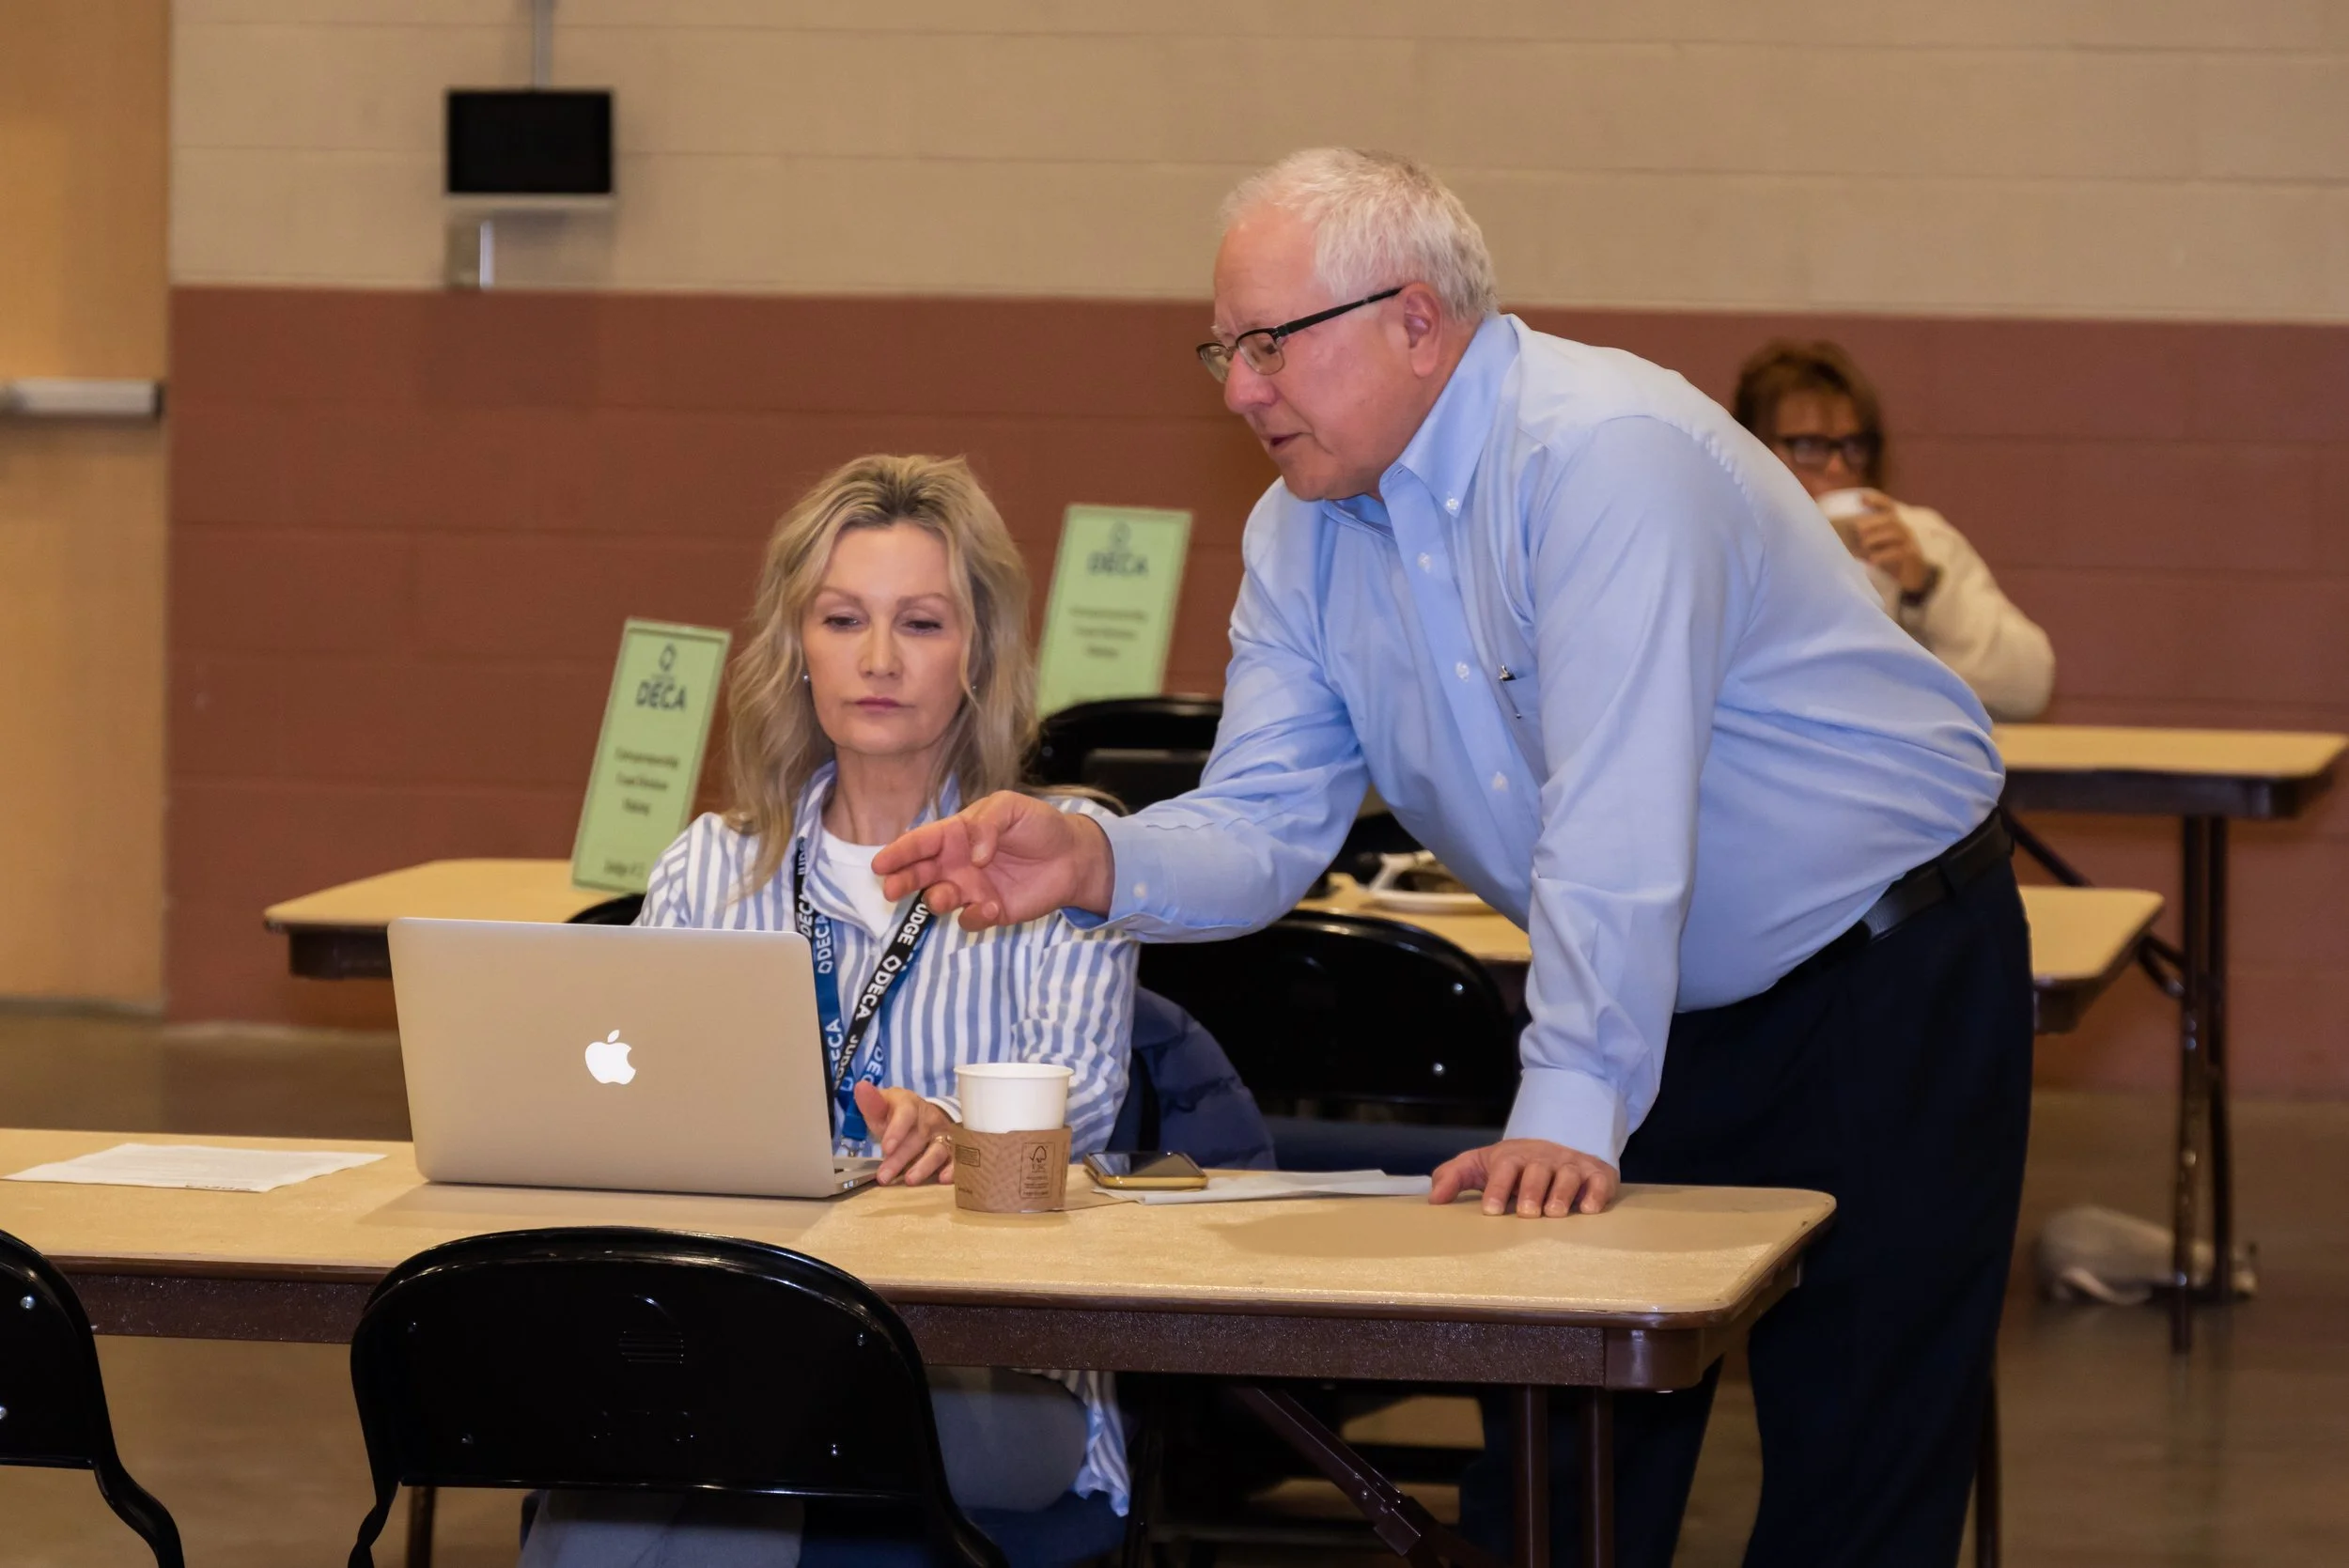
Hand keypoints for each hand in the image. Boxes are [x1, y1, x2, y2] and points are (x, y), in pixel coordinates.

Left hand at [854, 1082, 956, 1184]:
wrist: (920, 1117)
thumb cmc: (896, 1114)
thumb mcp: (882, 1108)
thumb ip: (871, 1103)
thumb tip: (861, 1086)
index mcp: (910, 1105)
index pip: (906, 1114)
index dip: (897, 1130)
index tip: (886, 1148)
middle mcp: (929, 1119)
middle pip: (917, 1138)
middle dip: (900, 1158)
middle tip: (884, 1177)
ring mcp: (943, 1134)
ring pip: (937, 1150)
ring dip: (924, 1166)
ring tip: (910, 1180)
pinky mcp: (952, 1150)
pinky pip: (956, 1159)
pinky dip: (953, 1169)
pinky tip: (944, 1179)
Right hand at [872, 790, 1114, 930]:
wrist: (1072, 856)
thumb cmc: (1038, 825)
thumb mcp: (1010, 808)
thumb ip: (986, 824)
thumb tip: (973, 856)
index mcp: (956, 835)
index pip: (921, 842)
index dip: (899, 852)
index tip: (879, 864)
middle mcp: (957, 864)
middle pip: (919, 874)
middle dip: (901, 881)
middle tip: (891, 889)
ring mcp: (971, 889)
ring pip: (938, 900)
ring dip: (937, 900)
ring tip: (949, 896)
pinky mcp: (989, 912)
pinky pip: (969, 920)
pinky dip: (973, 917)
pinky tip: (992, 907)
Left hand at [1429, 1138, 1618, 1216]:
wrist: (1554, 1145)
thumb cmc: (1512, 1165)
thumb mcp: (1478, 1165)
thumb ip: (1453, 1177)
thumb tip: (1434, 1199)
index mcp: (1513, 1157)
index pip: (1504, 1168)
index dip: (1497, 1188)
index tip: (1491, 1210)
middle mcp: (1543, 1159)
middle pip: (1537, 1170)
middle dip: (1531, 1191)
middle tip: (1526, 1213)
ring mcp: (1570, 1165)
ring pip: (1568, 1175)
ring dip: (1562, 1193)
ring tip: (1554, 1214)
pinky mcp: (1596, 1174)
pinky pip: (1599, 1181)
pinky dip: (1596, 1193)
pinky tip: (1588, 1209)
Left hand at [1846, 493, 1931, 596]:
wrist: (1911, 577)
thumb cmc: (1890, 559)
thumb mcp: (1876, 546)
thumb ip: (1864, 539)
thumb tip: (1841, 537)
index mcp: (1894, 524)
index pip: (1888, 506)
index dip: (1877, 500)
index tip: (1861, 499)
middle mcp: (1904, 529)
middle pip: (1890, 518)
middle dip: (1873, 521)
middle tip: (1857, 529)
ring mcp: (1910, 541)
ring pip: (1895, 533)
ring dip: (1877, 538)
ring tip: (1864, 545)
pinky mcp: (1912, 555)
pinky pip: (1899, 552)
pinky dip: (1883, 555)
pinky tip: (1872, 560)